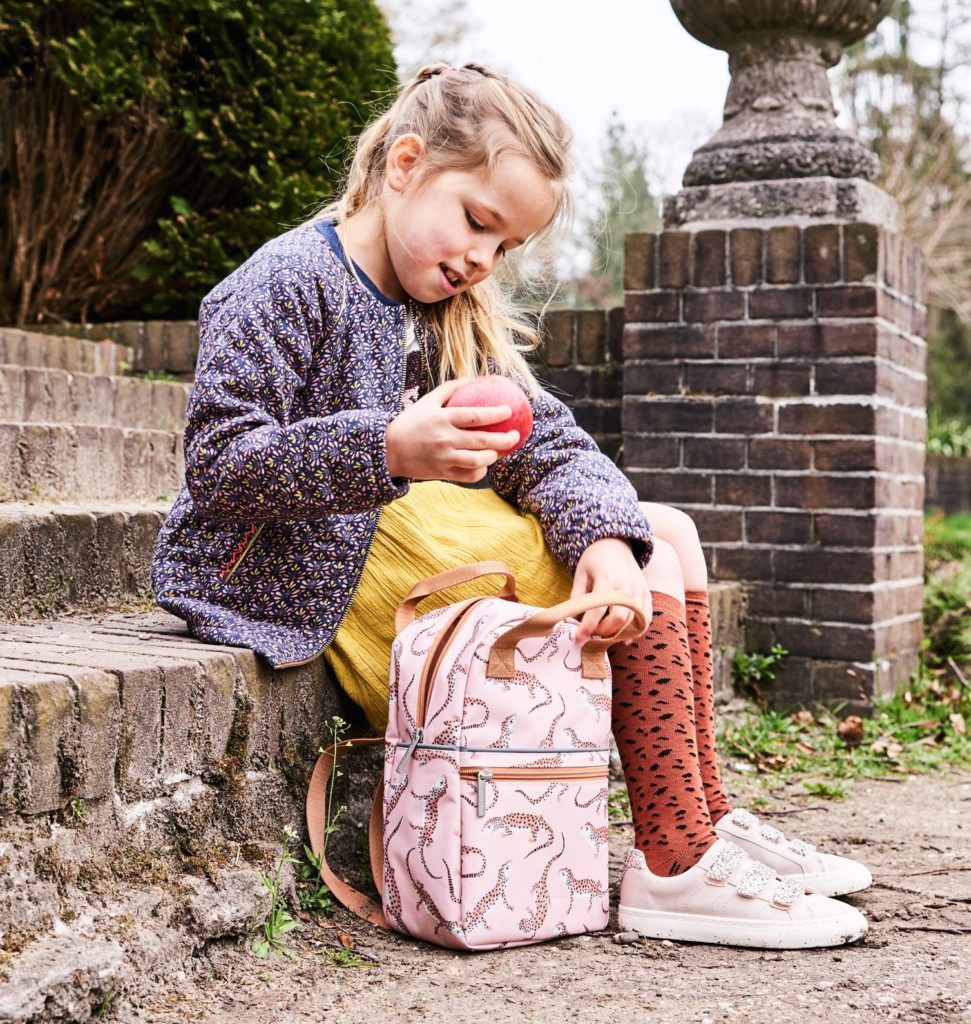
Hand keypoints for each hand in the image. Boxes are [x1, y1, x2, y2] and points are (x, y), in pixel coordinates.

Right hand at [385, 380, 520, 483]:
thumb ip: (449, 389)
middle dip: (504, 439)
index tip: (508, 411)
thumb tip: (470, 379)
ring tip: (500, 451)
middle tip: (515, 436)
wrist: (389, 450)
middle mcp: (445, 439)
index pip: (474, 416)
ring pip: (478, 461)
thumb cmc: (410, 422)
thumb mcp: (426, 401)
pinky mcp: (443, 473)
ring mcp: (444, 458)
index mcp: (442, 419)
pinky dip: (480, 471)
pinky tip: (484, 465)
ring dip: (493, 456)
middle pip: (482, 441)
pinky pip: (468, 475)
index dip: (495, 413)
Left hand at [571, 538, 651, 645]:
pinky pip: (646, 617)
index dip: (588, 626)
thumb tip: (572, 620)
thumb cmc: (594, 560)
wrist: (615, 544)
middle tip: (592, 635)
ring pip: (634, 620)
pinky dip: (637, 630)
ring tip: (604, 637)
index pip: (598, 608)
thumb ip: (577, 596)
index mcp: (607, 578)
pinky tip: (626, 638)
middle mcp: (626, 585)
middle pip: (620, 618)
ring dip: (619, 633)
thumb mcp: (581, 573)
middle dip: (605, 632)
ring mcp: (639, 589)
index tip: (579, 638)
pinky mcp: (646, 593)